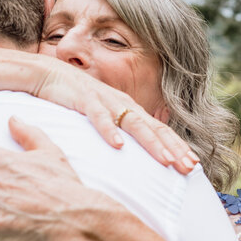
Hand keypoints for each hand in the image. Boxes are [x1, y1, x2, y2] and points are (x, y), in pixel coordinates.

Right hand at [34, 59, 197, 173]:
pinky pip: (99, 117)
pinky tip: (119, 146)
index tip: (194, 165)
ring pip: (134, 123)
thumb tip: (132, 155)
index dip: (178, 146)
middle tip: (190, 168)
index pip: (160, 130)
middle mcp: (123, 104)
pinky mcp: (84, 99)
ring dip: (151, 142)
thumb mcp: (103, 117)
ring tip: (166, 160)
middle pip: (154, 128)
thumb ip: (119, 132)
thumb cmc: (77, 99)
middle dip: (174, 148)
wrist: (46, 73)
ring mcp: (106, 101)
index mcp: (130, 109)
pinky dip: (109, 131)